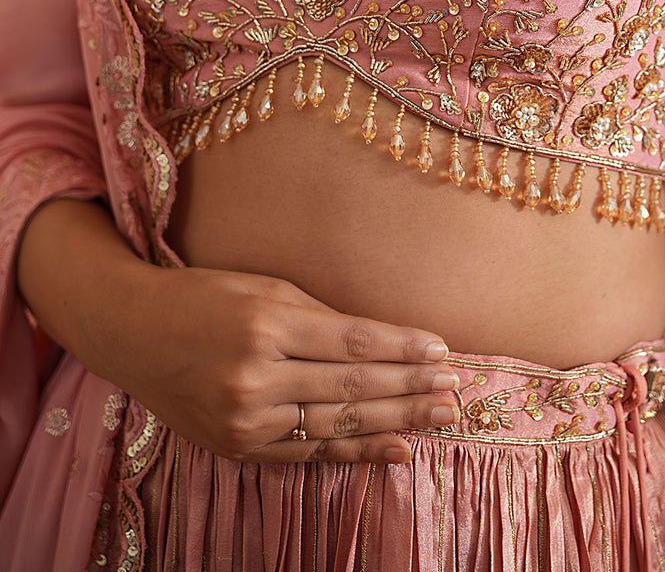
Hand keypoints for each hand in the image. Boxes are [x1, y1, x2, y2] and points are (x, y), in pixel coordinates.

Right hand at [95, 265, 459, 464]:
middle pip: (351, 387)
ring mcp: (245, 420)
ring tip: (442, 416)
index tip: (442, 349)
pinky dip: (357, 452)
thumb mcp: (262, 288)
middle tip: (455, 389)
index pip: (351, 342)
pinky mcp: (238, 447)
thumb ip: (318, 317)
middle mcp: (254, 377)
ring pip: (338, 424)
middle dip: (411, 387)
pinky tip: (399, 448)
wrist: (131, 332)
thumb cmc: (203, 297)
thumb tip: (382, 341)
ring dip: (398, 421)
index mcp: (264, 325)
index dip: (401, 348)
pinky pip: (310, 453)